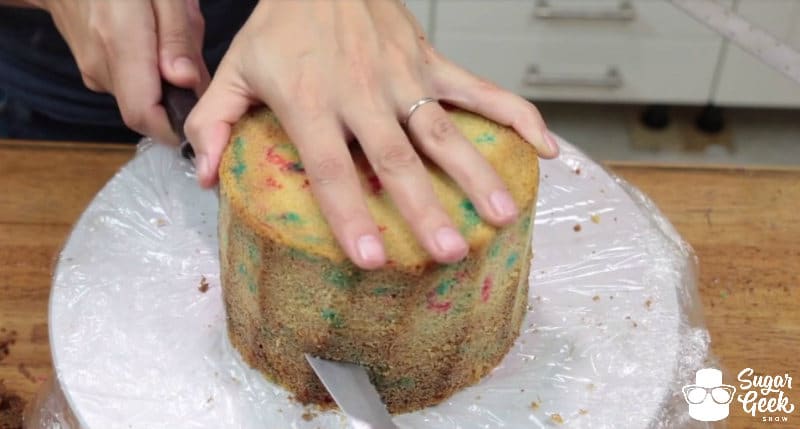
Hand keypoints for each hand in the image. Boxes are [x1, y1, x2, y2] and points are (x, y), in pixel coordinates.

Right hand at [43, 0, 208, 142]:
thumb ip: (177, 37)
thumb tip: (187, 82)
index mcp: (120, 42)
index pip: (143, 114)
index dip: (174, 128)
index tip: (201, 119)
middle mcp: (101, 65)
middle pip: (147, 110)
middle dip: (178, 99)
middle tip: (193, 65)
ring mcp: (93, 71)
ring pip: (141, 98)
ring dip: (165, 84)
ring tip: (171, 43)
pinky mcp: (93, 71)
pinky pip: (131, 85)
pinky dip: (151, 75)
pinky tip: (155, 44)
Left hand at [186, 0, 558, 268]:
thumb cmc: (279, 27)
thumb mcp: (235, 69)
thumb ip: (215, 123)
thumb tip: (204, 177)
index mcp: (311, 100)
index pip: (331, 167)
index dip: (349, 213)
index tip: (371, 257)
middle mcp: (363, 92)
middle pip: (398, 158)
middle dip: (425, 207)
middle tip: (449, 251)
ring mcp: (404, 76)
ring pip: (445, 130)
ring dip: (477, 172)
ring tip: (504, 214)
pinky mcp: (432, 62)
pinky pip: (479, 90)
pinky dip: (515, 116)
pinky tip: (545, 146)